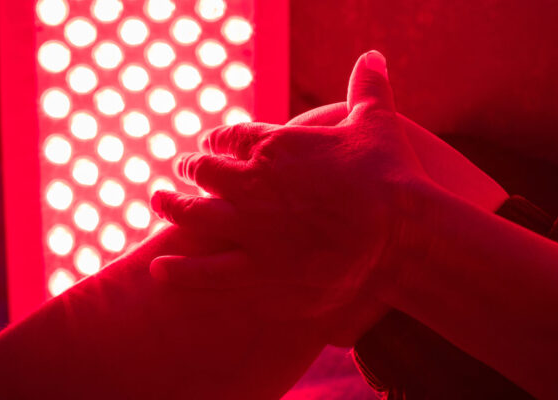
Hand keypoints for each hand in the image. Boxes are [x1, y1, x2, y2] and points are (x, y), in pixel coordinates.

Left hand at [149, 51, 421, 340]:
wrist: (398, 231)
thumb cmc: (388, 174)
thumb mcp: (376, 121)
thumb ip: (367, 88)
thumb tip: (373, 55)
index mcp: (274, 146)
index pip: (230, 138)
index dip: (216, 141)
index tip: (208, 144)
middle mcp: (252, 184)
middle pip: (204, 172)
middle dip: (189, 169)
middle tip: (178, 170)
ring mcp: (249, 227)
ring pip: (194, 215)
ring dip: (172, 207)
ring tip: (158, 202)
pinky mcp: (256, 268)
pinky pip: (205, 271)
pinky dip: (179, 270)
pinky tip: (159, 269)